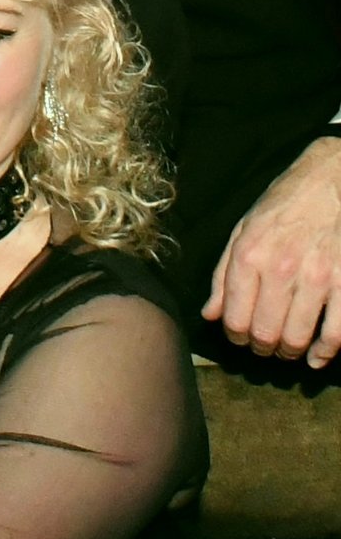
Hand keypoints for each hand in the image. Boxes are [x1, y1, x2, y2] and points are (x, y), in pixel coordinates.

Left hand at [202, 138, 340, 367]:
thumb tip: (210, 315)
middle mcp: (280, 268)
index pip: (234, 316)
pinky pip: (336, 332)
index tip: (241, 337)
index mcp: (249, 255)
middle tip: (265, 348)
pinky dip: (326, 353)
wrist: (330, 180)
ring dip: (291, 352)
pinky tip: (318, 357)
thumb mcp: (243, 230)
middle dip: (262, 348)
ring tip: (289, 350)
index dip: (235, 336)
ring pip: (298, 338)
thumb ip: (223, 274)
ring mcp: (317, 276)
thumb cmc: (283, 205)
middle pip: (265, 333)